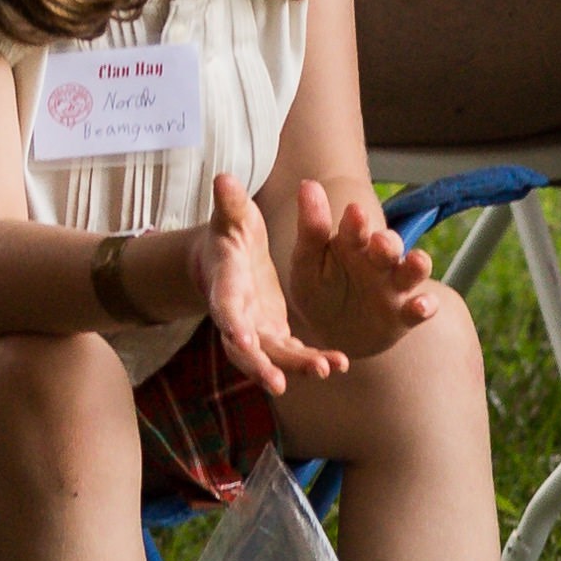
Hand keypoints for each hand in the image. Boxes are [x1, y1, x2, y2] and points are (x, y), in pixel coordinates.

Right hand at [194, 172, 345, 388]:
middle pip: (245, 348)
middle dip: (261, 366)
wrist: (225, 262)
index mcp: (225, 287)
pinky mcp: (273, 335)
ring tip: (327, 369)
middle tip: (280, 382)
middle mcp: (237, 317)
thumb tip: (223, 177)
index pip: (225, 307)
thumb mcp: (230, 217)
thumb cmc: (228, 235)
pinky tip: (337, 364)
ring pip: (272, 357)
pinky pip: (291, 355)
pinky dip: (311, 361)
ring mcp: (255, 331)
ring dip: (297, 367)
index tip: (243, 340)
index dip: (232, 323)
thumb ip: (230, 203)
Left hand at [282, 186, 447, 362]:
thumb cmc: (319, 292)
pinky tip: (422, 306)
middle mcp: (378, 261)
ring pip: (412, 270)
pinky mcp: (405, 314)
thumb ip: (310, 231)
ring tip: (417, 261)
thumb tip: (308, 183)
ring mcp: (395, 287)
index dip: (355, 221)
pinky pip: (421, 308)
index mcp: (352, 244)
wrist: (333, 334)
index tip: (353, 212)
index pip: (355, 228)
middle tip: (381, 241)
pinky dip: (426, 305)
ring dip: (417, 264)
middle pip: (390, 246)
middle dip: (388, 243)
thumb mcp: (306, 266)